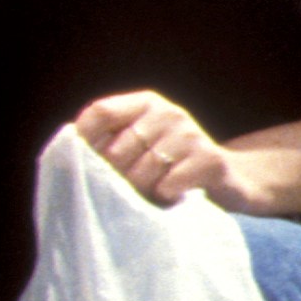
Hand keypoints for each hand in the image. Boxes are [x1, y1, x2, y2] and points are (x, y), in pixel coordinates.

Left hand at [73, 87, 251, 212]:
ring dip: (141, 191)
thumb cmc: (172, 167)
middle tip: (127, 189)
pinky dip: (165, 197)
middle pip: (116, 150)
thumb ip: (110, 142)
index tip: (83, 165)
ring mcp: (191, 135)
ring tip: (152, 193)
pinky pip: (167, 185)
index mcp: (146, 103)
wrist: (231, 181)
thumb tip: (68, 153)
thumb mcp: (142, 145)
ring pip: (141, 173)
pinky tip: (174, 196)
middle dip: (115, 178)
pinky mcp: (209, 161)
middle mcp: (169, 113)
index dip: (84, 141)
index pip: (100, 112)